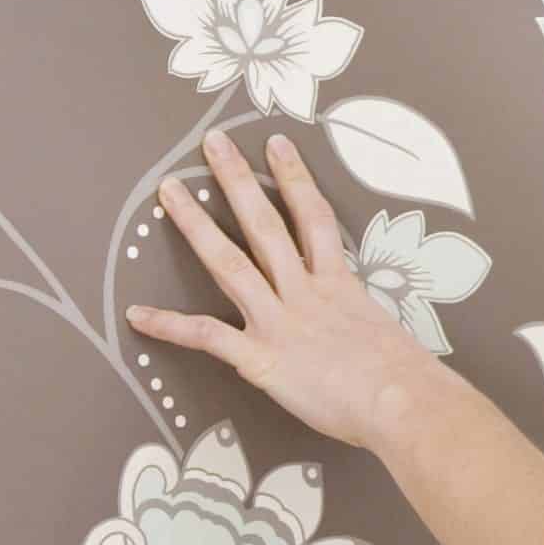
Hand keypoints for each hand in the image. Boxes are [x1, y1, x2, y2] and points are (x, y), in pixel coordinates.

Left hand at [128, 127, 432, 449]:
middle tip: (213, 144)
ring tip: (170, 192)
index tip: (277, 145)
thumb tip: (361, 334)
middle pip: (266, 225)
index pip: (313, 218)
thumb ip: (363, 325)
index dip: (294, 178)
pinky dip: (170, 326)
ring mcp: (280, 321)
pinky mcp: (261, 358)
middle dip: (237, 181)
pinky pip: (208, 336)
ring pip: (231, 263)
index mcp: (338, 285)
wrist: (401, 401)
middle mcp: (305, 293)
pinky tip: (137, 315)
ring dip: (197, 225)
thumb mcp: (387, 335)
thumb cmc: (406, 379)